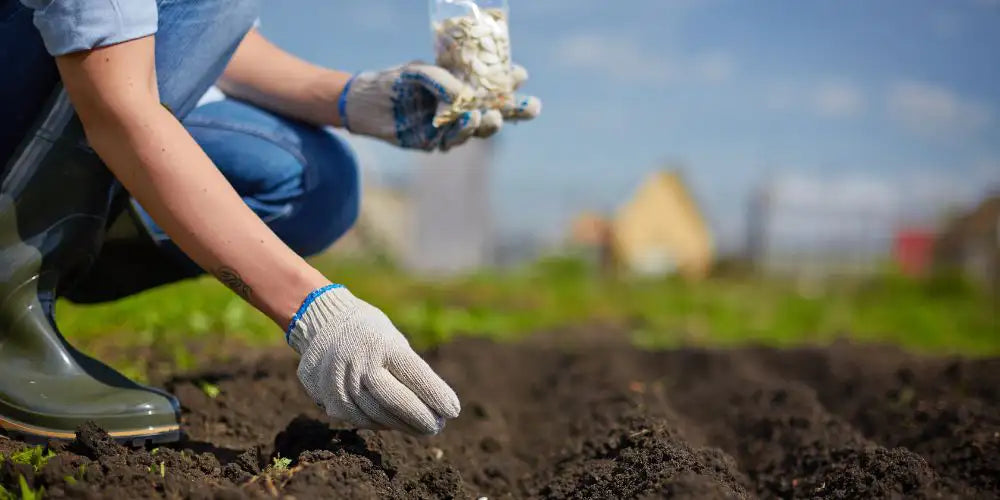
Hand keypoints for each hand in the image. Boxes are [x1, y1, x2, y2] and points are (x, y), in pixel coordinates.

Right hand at [287, 286, 460, 434]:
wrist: (322, 324)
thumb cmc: (371, 333)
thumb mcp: (393, 339)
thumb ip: (410, 370)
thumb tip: (437, 405)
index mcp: (382, 343)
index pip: (414, 374)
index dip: (435, 395)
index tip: (453, 410)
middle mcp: (360, 362)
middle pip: (395, 400)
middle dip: (420, 417)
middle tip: (438, 426)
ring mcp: (341, 382)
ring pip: (378, 415)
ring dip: (403, 425)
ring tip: (422, 428)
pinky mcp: (329, 398)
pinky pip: (360, 419)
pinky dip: (381, 424)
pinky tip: (395, 424)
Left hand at [338, 61, 540, 151]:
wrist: (365, 103)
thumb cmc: (394, 82)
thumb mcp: (419, 72)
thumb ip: (443, 82)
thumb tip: (465, 100)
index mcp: (461, 87)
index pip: (493, 86)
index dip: (509, 82)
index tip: (520, 75)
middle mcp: (460, 109)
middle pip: (495, 112)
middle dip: (515, 110)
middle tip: (531, 107)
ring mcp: (449, 128)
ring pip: (477, 130)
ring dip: (487, 123)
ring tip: (492, 115)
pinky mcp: (434, 143)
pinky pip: (453, 139)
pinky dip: (461, 130)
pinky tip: (468, 119)